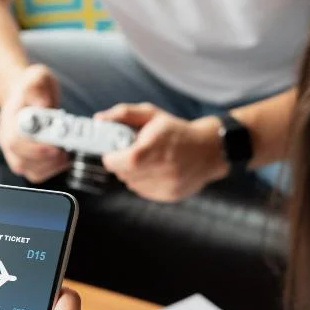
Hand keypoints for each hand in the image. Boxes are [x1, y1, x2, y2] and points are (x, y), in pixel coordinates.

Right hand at [0, 64, 69, 182]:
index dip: (35, 148)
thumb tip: (43, 104)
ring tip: (66, 151)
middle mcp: (8, 140)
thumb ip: (38, 87)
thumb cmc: (34, 87)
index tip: (55, 145)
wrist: (30, 95)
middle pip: (21, 161)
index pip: (15, 141)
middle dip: (48, 158)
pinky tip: (63, 157)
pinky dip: (53, 169)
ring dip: (52, 165)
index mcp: (8, 121)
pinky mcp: (28, 161)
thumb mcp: (37, 77)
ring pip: (30, 171)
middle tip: (65, 148)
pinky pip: (38, 174)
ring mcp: (16, 153)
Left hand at [98, 103, 227, 201]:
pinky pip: (145, 192)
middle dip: (122, 164)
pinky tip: (156, 171)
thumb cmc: (178, 130)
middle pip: (122, 174)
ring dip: (133, 174)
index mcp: (149, 150)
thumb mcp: (152, 114)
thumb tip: (99, 119)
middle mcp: (158, 170)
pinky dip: (145, 182)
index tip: (115, 151)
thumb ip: (124, 114)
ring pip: (132, 185)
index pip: (114, 162)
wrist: (210, 149)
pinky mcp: (170, 195)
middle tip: (132, 153)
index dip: (111, 156)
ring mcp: (165, 185)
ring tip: (147, 161)